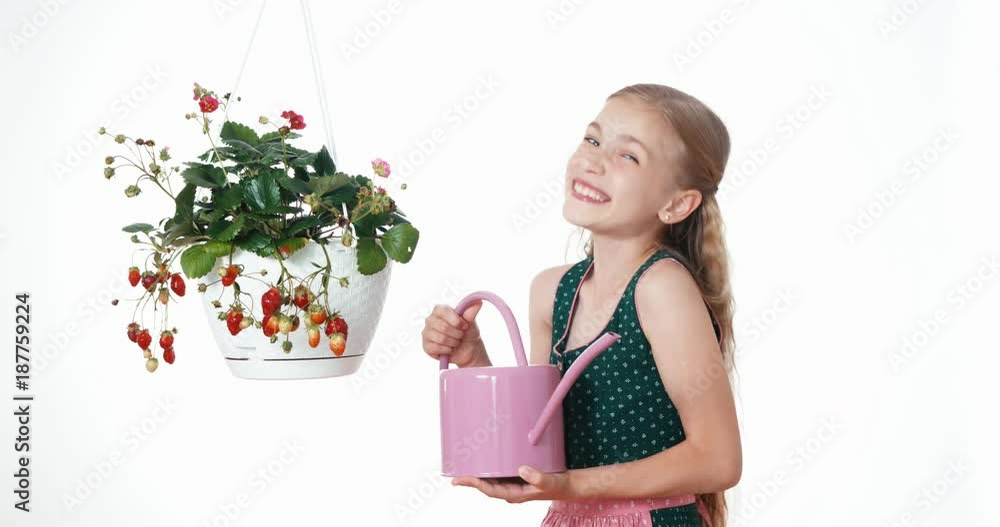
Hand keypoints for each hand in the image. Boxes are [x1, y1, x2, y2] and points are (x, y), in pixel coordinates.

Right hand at [422, 301, 487, 367]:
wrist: (467, 349)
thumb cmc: (467, 332)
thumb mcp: (471, 322)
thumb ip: (471, 312)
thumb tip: (478, 301)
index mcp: (440, 310)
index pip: (443, 311)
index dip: (456, 320)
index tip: (464, 325)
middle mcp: (430, 319)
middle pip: (443, 327)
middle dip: (457, 334)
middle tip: (461, 335)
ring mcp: (426, 333)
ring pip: (441, 339)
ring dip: (453, 342)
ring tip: (456, 341)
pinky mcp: (426, 346)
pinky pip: (436, 348)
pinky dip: (448, 350)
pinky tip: (450, 348)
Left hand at [452, 465, 574, 502]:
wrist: (570, 484)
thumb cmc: (559, 485)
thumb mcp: (549, 482)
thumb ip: (536, 477)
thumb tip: (521, 469)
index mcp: (515, 494)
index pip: (489, 489)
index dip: (473, 483)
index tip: (459, 479)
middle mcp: (512, 489)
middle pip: (486, 484)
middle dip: (470, 478)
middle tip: (454, 469)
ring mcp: (515, 483)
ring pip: (492, 478)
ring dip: (479, 472)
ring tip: (465, 463)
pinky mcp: (519, 475)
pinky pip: (500, 472)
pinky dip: (491, 466)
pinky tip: (486, 458)